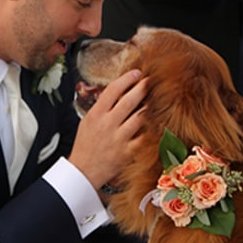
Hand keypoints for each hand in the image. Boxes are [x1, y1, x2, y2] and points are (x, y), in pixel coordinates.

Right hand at [68, 70, 147, 189]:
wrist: (84, 170)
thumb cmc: (85, 145)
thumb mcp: (87, 121)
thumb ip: (101, 107)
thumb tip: (116, 91)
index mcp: (96, 114)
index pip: (113, 90)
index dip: (127, 78)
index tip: (136, 73)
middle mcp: (108, 124)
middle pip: (129, 100)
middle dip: (143, 87)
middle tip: (151, 80)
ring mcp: (119, 138)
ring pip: (140, 116)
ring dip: (150, 106)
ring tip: (156, 99)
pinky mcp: (128, 151)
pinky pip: (144, 136)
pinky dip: (152, 128)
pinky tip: (158, 121)